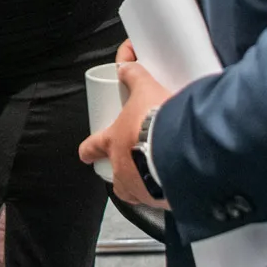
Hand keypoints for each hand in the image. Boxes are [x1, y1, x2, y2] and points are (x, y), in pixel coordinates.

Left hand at [78, 46, 173, 208]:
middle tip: (134, 166)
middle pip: (115, 179)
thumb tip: (126, 65)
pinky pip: (161, 200)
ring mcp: (141, 189)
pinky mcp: (161, 201)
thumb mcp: (145, 91)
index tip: (85, 153)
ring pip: (136, 192)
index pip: (93, 146)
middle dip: (123, 173)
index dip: (88, 149)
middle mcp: (123, 170)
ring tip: (157, 177)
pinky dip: (166, 194)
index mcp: (114, 143)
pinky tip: (177, 186)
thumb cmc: (157, 121)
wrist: (182, 148)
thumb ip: (135, 77)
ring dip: (144, 186)